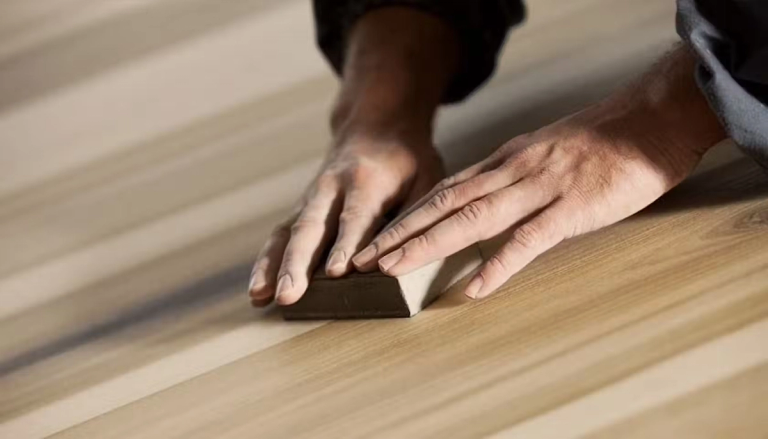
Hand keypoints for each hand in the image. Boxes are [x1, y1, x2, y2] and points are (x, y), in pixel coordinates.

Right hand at [248, 131, 442, 305]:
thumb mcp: (425, 179)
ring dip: (273, 266)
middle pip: (311, 227)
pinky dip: (266, 263)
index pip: (356, 216)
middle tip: (290, 294)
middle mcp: (331, 187)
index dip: (347, 244)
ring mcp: (311, 197)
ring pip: (287, 233)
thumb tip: (402, 259)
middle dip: (298, 263)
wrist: (375, 125)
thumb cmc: (407, 160)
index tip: (336, 272)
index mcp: (367, 179)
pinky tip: (258, 292)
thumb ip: (414, 217)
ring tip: (260, 296)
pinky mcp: (301, 208)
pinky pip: (280, 236)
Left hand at [352, 46, 725, 299]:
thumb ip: (515, 176)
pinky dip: (499, 265)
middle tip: (365, 258)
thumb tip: (487, 200)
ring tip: (393, 268)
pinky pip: (528, 240)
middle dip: (402, 232)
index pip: (446, 190)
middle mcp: (512, 172)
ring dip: (428, 244)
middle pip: (445, 204)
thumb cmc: (602, 142)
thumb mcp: (545, 152)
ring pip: (472, 219)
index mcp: (506, 161)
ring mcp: (539, 188)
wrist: (651, 119)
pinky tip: (475, 289)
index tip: (380, 238)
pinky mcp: (571, 207)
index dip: (409, 216)